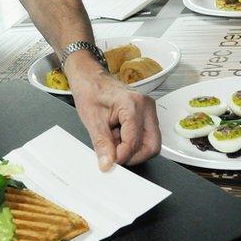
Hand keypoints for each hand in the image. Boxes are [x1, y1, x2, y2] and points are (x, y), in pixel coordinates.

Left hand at [64, 55, 160, 170]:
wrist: (89, 77)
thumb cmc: (90, 90)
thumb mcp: (91, 120)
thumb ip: (102, 144)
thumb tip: (108, 164)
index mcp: (132, 105)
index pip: (134, 142)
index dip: (122, 156)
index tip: (110, 162)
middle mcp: (146, 106)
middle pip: (152, 145)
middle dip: (133, 155)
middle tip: (114, 155)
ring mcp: (148, 109)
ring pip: (151, 142)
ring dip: (132, 148)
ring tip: (113, 139)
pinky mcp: (146, 113)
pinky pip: (146, 135)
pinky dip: (132, 141)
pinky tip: (117, 134)